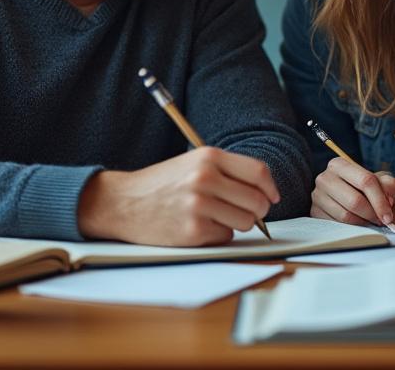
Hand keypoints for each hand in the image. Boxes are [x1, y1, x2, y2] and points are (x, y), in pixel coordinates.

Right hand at [77, 147, 279, 245]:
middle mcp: (205, 178)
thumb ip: (227, 171)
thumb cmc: (163, 184)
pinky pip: (226, 237)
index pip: (258, 172)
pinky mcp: (193, 231)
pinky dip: (217, 235)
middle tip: (244, 212)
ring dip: (236, 223)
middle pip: (257, 200)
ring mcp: (199, 205)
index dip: (270, 187)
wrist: (124, 202)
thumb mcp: (192, 163)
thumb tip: (266, 192)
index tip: (271, 197)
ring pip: (245, 221)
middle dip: (257, 210)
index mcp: (208, 157)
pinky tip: (197, 226)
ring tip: (214, 216)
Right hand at [309, 157, 394, 227]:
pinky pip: (336, 225)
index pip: (365, 181)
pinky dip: (352, 228)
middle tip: (382, 222)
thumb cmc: (365, 187)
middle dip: (372, 214)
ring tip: (372, 223)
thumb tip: (388, 200)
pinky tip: (360, 225)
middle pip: (355, 201)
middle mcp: (324, 178)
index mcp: (339, 164)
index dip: (380, 200)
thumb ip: (389, 185)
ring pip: (345, 216)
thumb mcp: (380, 180)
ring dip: (363, 223)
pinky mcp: (314, 212)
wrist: (350, 194)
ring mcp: (317, 196)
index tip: (389, 216)